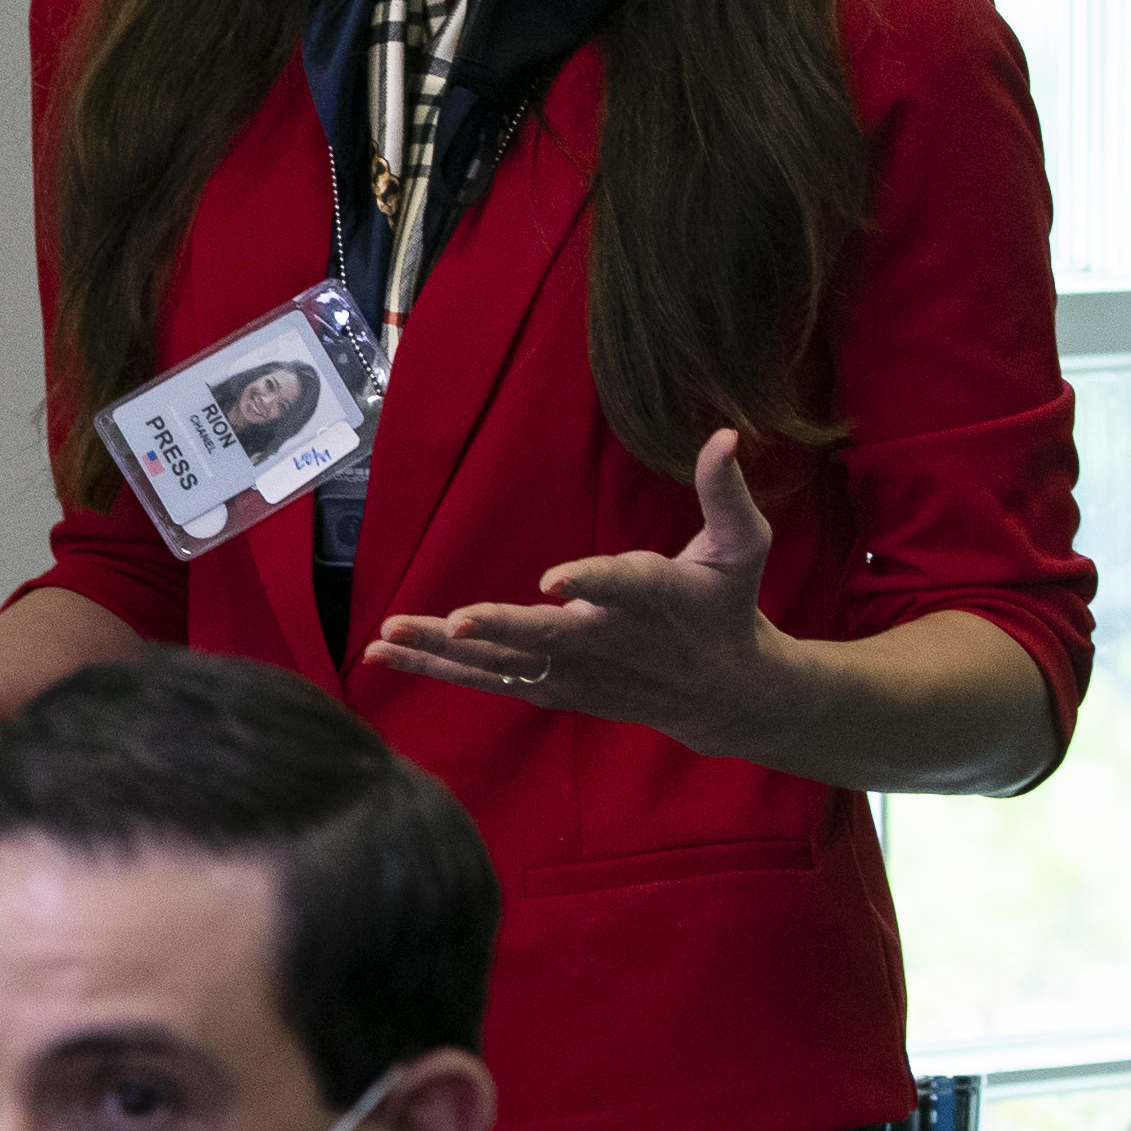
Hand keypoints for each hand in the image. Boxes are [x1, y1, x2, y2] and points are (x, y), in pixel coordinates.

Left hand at [363, 431, 782, 755]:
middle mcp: (609, 640)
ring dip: (444, 653)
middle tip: (457, 623)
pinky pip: (488, 679)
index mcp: (654, 598)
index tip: (554, 580)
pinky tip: (387, 653)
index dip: (590, 581)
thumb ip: (725, 494)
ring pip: (504, 664)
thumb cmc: (725, 605)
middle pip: (549, 638)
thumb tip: (724, 436)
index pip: (621, 587)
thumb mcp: (743, 547)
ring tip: (388, 636)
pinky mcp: (552, 688)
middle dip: (502, 630)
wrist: (724, 694)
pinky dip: (438, 668)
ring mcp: (576, 672)